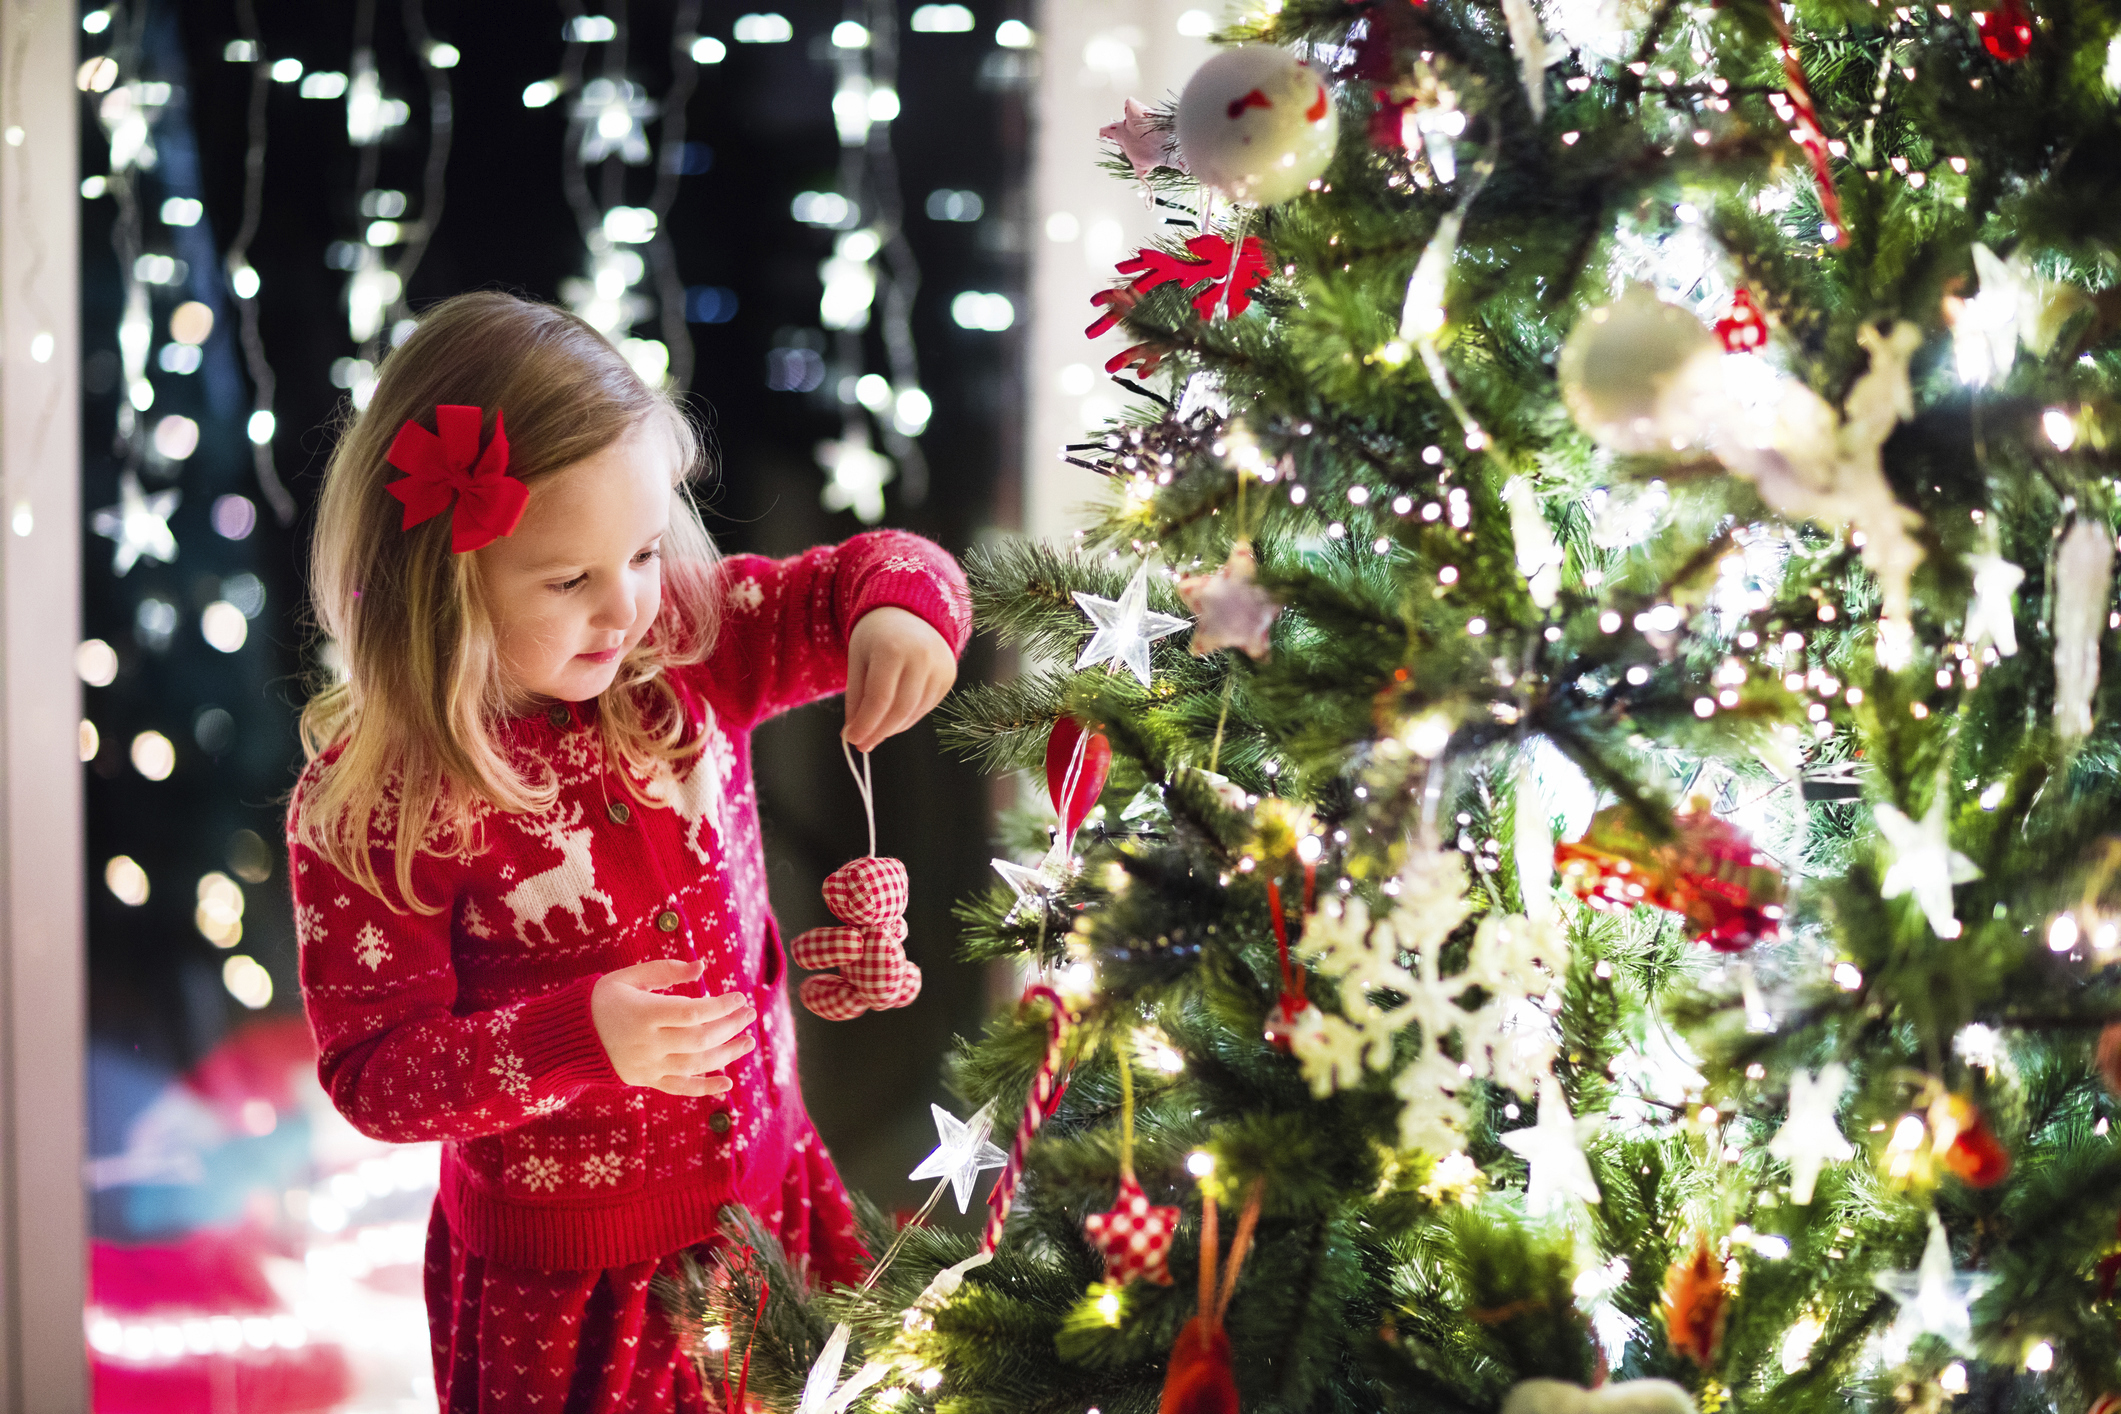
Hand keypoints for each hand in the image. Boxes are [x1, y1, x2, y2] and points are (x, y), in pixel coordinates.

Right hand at [591, 959, 756, 1096]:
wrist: (568, 1038)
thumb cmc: (601, 1000)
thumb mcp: (628, 977)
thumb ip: (665, 971)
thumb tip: (702, 967)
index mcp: (644, 1014)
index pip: (693, 1012)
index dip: (720, 1006)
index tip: (739, 997)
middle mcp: (648, 1043)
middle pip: (700, 1039)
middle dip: (730, 1027)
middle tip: (749, 1015)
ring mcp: (648, 1065)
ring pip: (696, 1064)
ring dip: (727, 1054)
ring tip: (748, 1041)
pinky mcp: (646, 1080)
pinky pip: (679, 1088)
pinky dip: (705, 1088)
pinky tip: (728, 1082)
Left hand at [844, 606, 955, 751]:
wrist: (910, 613)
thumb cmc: (877, 637)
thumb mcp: (858, 660)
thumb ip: (856, 698)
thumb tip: (853, 736)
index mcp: (892, 649)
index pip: (879, 699)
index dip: (866, 724)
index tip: (853, 740)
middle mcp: (921, 657)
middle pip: (899, 710)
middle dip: (879, 732)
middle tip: (863, 744)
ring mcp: (940, 667)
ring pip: (914, 712)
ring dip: (892, 727)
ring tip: (876, 729)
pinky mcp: (949, 677)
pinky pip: (926, 707)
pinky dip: (907, 718)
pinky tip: (894, 716)